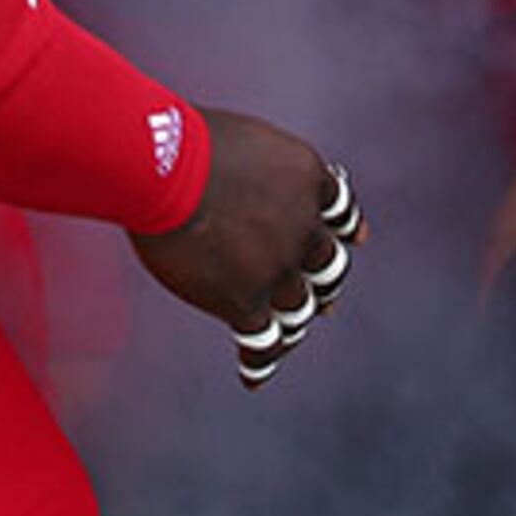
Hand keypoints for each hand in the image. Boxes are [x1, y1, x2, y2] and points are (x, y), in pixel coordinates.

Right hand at [134, 110, 354, 385]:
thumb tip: (249, 176)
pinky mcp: (244, 301)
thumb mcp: (245, 140)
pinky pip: (262, 341)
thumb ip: (261, 169)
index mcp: (307, 179)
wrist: (161, 166)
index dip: (347, 229)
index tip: (355, 240)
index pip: (342, 212)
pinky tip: (252, 376)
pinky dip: (260, 362)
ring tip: (285, 336)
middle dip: (325, 284)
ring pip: (300, 308)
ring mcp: (277, 268)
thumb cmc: (184, 142)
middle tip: (324, 301)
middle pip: (328, 267)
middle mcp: (303, 228)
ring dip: (293, 321)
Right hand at [479, 153, 515, 297]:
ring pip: (486, 246)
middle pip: (483, 259)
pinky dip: (493, 249)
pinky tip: (501, 250)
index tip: (478, 310)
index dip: (483, 290)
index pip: (489, 270)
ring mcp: (498, 215)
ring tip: (486, 278)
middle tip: (479, 300)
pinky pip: (492, 234)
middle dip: (481, 280)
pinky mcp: (504, 206)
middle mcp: (496, 227)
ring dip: (485, 264)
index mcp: (506, 236)